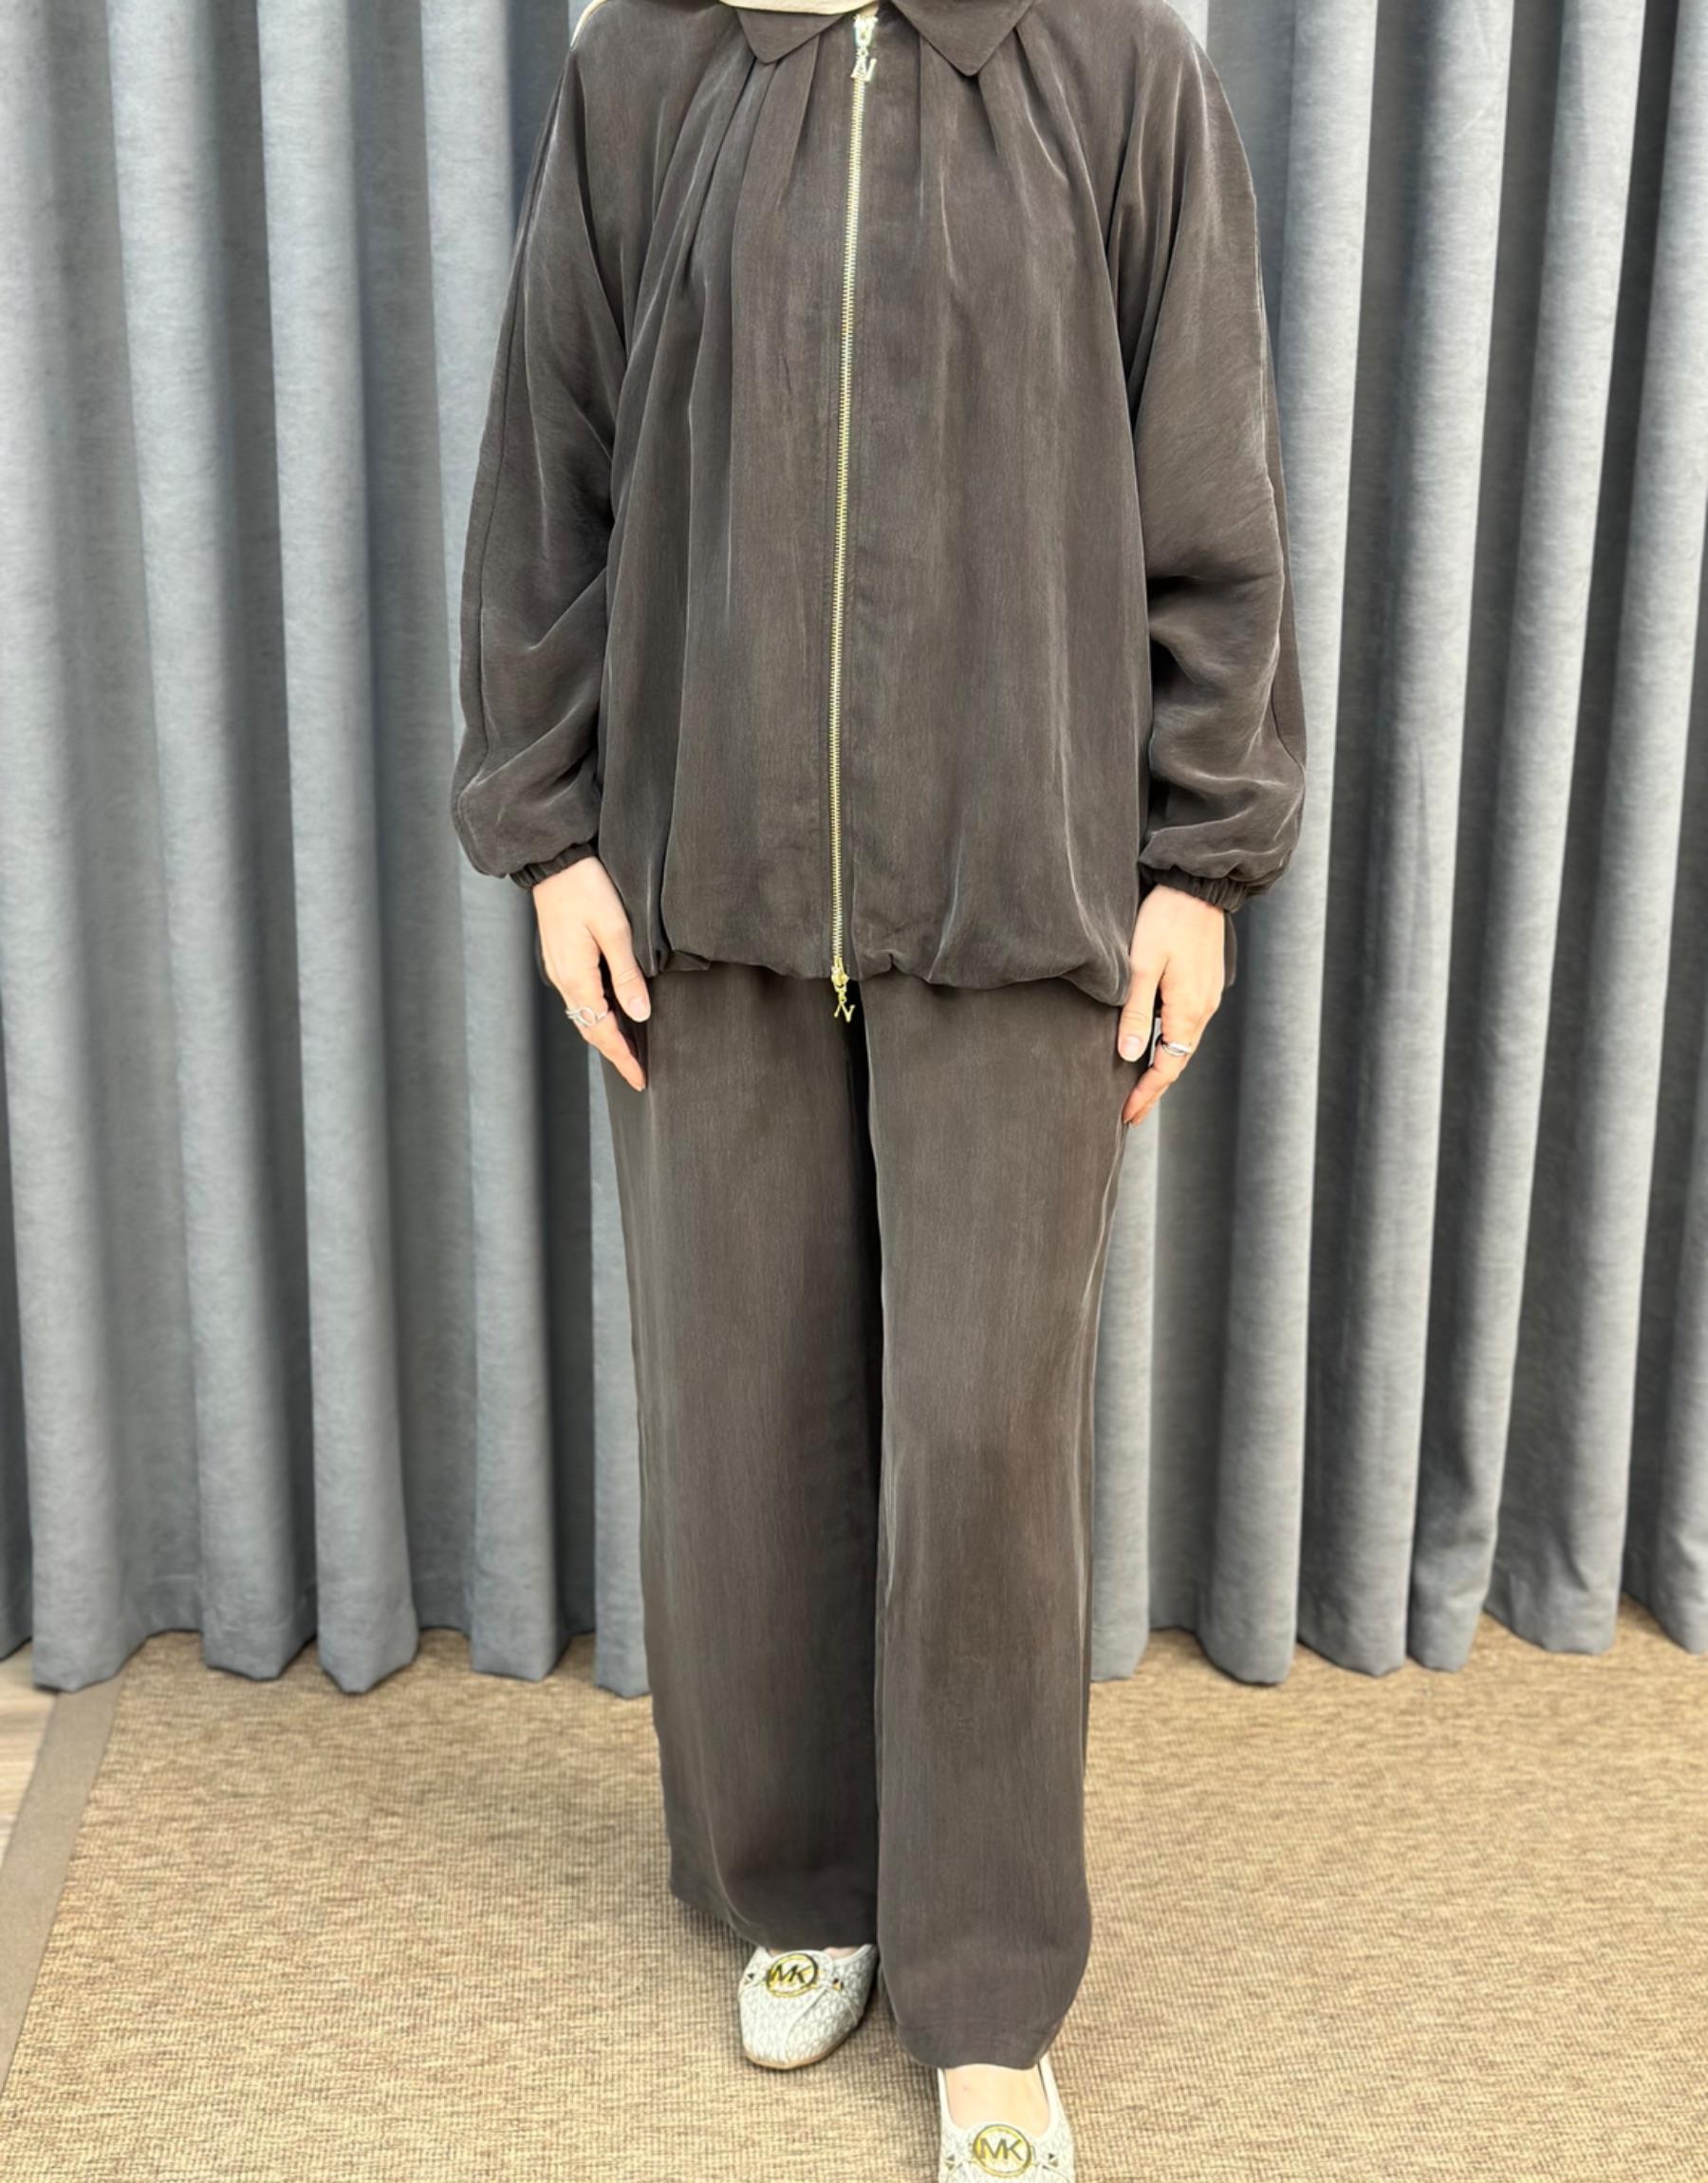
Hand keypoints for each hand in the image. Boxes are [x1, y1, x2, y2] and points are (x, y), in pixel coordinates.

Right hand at [534, 858, 649, 1090]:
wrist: (555, 862)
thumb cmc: (587, 889)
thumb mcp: (615, 930)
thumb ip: (627, 975)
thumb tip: (640, 1013)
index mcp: (578, 978)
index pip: (603, 1032)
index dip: (623, 1057)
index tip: (640, 1078)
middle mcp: (564, 980)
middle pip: (591, 1029)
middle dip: (615, 1053)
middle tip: (638, 1072)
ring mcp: (560, 969)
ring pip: (584, 1015)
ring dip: (605, 1035)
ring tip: (629, 1050)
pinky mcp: (561, 958)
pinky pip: (580, 998)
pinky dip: (596, 1014)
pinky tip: (612, 1013)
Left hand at [1116, 884, 1225, 1124]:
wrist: (1199, 887)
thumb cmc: (1166, 921)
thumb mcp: (1141, 966)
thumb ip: (1134, 1012)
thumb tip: (1129, 1057)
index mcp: (1187, 1011)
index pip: (1166, 1068)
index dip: (1146, 1094)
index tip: (1126, 1115)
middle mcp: (1202, 1010)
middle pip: (1177, 1061)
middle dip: (1154, 1088)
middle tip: (1131, 1112)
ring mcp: (1206, 997)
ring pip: (1182, 1044)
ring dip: (1161, 1066)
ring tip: (1139, 1085)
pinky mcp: (1203, 983)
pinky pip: (1185, 1025)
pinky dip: (1168, 1043)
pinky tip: (1154, 1044)